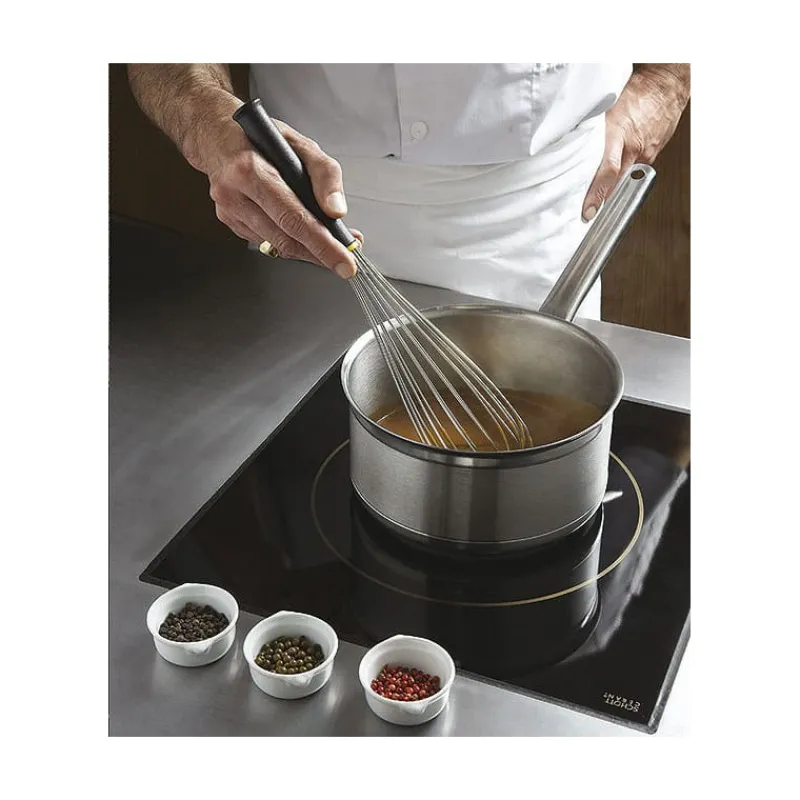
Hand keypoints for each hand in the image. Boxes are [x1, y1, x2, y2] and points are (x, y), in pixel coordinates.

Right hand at [191, 102, 359, 278]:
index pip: (293, 217)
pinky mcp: (229, 220)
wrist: (215, 135)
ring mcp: (229, 210)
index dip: (322, 244)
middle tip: (345, 262)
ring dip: (306, 250)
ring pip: (275, 244)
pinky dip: (288, 241)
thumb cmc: (259, 137)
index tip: (345, 262)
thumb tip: (336, 211)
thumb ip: (324, 174)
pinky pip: (265, 240)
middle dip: (319, 254)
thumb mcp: (300, 143)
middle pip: (284, 238)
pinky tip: (301, 235)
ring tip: (330, 246)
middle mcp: (234, 193)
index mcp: (250, 170)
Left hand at [583, 65, 689, 220]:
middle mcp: (632, 147)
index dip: (597, 194)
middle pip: (614, 182)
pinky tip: (615, 171)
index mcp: (618, 134)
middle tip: (586, 212)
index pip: (607, 171)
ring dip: (610, 186)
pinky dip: (622, 173)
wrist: (665, 86)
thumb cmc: (635, 93)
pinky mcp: (651, 155)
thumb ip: (591, 130)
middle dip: (600, 198)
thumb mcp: (606, 110)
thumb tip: (569, 147)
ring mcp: (644, 153)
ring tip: (596, 196)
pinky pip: (632, 169)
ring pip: (623, 178)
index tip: (588, 211)